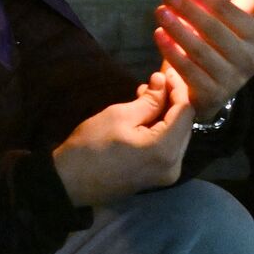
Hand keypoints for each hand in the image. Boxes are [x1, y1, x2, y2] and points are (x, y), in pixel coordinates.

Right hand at [52, 76, 194, 206]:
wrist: (68, 183)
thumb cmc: (91, 147)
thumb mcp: (120, 116)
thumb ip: (149, 100)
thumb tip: (162, 81)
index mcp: (165, 150)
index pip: (185, 111)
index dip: (179, 87)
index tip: (168, 70)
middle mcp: (174, 165)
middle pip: (184, 124)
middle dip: (174, 99)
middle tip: (159, 78)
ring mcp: (168, 174)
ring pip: (178, 134)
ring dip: (167, 112)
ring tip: (149, 92)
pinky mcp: (159, 176)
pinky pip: (168, 146)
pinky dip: (162, 127)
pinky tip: (147, 112)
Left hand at [153, 0, 253, 120]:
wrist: (209, 89)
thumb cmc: (220, 45)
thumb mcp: (237, 20)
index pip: (229, 11)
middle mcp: (249, 60)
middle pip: (214, 30)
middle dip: (189, 10)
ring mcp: (231, 81)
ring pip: (200, 51)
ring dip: (178, 30)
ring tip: (161, 13)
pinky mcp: (212, 96)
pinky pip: (189, 72)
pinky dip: (172, 53)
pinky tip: (159, 35)